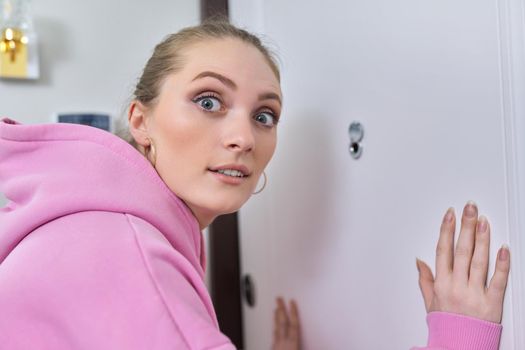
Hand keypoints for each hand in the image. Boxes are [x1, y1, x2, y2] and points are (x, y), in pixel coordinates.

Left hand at [272, 297, 300, 349]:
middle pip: (283, 322)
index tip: (292, 302)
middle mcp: (283, 341)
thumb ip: (305, 344)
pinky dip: (274, 328)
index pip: (294, 323)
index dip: (293, 312)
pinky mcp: (272, 348)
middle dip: (281, 309)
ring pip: (276, 328)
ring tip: (275, 309)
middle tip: (278, 299)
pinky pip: (273, 335)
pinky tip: (273, 327)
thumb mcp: (301, 349)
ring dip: (276, 317)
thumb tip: (317, 343)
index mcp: (292, 342)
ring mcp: (276, 344)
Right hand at [416, 202, 510, 322]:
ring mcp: (474, 294)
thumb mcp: (430, 303)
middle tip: (470, 208)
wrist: (458, 348)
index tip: (450, 214)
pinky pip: (498, 281)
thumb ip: (425, 280)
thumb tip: (420, 261)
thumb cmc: (446, 327)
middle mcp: (457, 286)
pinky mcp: (491, 304)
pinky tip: (503, 249)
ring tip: (484, 221)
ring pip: (479, 261)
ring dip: (482, 238)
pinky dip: (502, 264)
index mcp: (441, 284)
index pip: (443, 250)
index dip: (447, 230)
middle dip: (466, 226)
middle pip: (462, 250)